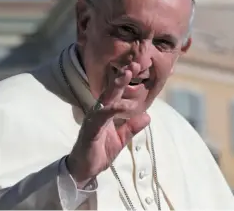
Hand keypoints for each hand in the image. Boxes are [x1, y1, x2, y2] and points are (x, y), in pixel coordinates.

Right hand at [66, 63, 150, 187]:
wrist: (85, 169)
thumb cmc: (100, 151)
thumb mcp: (121, 139)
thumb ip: (132, 127)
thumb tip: (148, 116)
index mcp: (106, 112)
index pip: (117, 93)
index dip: (126, 80)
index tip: (137, 67)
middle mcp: (99, 112)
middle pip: (111, 90)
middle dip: (122, 76)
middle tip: (134, 64)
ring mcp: (93, 119)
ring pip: (105, 99)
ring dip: (116, 86)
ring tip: (127, 74)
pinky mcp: (90, 130)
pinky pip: (101, 117)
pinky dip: (110, 110)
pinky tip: (119, 105)